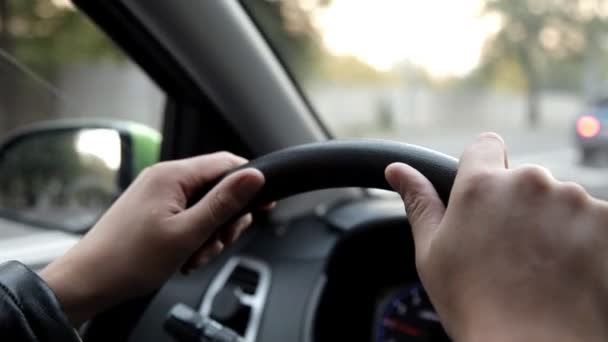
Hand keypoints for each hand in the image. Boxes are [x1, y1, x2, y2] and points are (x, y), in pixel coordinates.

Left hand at [41, 152, 263, 324]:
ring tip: (194, 255)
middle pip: (217, 188)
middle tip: (217, 242)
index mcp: (172, 175)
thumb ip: (224, 202)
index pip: (226, 164)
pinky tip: (184, 256)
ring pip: (204, 206)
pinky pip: (187, 217)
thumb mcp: (188, 233)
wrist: (88, 281)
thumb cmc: (130, 259)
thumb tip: (254, 176)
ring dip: (208, 233)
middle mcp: (164, 178)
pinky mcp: (154, 210)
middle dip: (225, 219)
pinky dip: (193, 237)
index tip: (266, 203)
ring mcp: (158, 194)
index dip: (250, 183)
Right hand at [386, 133, 607, 341]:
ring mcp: (574, 201)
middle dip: (519, 204)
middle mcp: (529, 183)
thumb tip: (396, 170)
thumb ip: (419, 202)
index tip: (486, 196)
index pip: (486, 146)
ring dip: (554, 221)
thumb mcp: (432, 252)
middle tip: (510, 248)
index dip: (484, 168)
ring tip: (541, 266)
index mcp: (481, 186)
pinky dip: (585, 239)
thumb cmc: (475, 304)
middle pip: (525, 179)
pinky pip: (595, 218)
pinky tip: (568, 270)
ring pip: (561, 199)